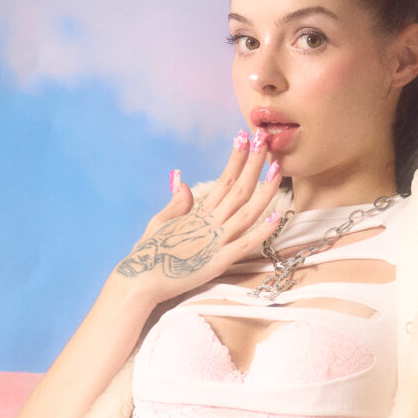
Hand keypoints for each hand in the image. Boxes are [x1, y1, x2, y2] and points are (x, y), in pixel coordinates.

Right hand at [116, 130, 281, 302]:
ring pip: (247, 212)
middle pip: (239, 189)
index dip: (236, 159)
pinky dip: (261, 232)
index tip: (244, 136)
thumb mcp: (161, 222)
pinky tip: (276, 217)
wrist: (139, 281)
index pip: (223, 180)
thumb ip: (177, 202)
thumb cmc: (149, 254)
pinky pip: (244, 245)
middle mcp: (210, 224)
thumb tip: (182, 179)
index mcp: (198, 214)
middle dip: (253, 163)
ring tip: (277, 167)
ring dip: (264, 190)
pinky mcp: (217, 263)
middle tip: (264, 139)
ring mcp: (215, 242)